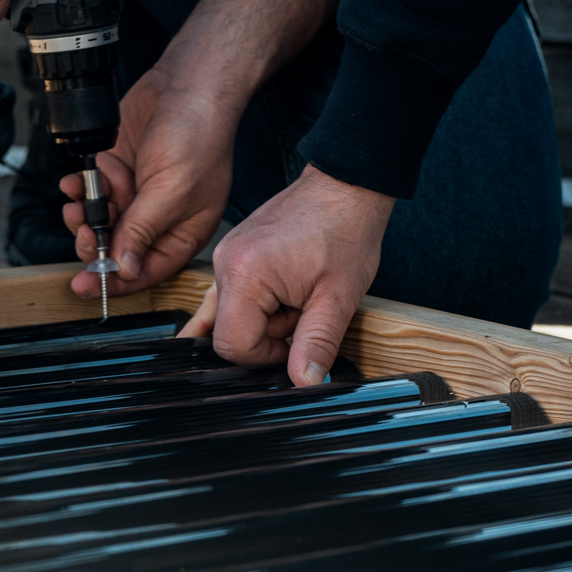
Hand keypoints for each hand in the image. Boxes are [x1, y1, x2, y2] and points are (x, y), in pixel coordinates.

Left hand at [65, 71, 235, 301]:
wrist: (186, 85)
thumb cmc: (198, 136)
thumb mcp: (171, 192)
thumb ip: (142, 231)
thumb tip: (124, 270)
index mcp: (182, 232)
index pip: (145, 271)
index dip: (114, 282)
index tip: (84, 286)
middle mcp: (159, 217)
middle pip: (117, 249)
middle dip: (95, 242)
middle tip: (84, 229)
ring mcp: (137, 194)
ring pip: (99, 220)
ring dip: (86, 211)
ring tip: (81, 196)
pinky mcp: (119, 171)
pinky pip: (92, 191)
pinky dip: (82, 187)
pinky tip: (79, 178)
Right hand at [178, 167, 393, 385]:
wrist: (346, 186)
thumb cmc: (345, 232)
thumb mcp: (338, 297)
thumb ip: (317, 344)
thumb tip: (305, 385)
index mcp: (244, 274)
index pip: (232, 345)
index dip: (267, 356)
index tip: (298, 340)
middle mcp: (225, 263)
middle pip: (227, 332)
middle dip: (267, 335)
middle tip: (302, 311)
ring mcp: (226, 255)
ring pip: (229, 314)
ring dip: (264, 318)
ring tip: (295, 298)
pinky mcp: (235, 253)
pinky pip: (233, 294)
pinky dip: (253, 306)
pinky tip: (272, 306)